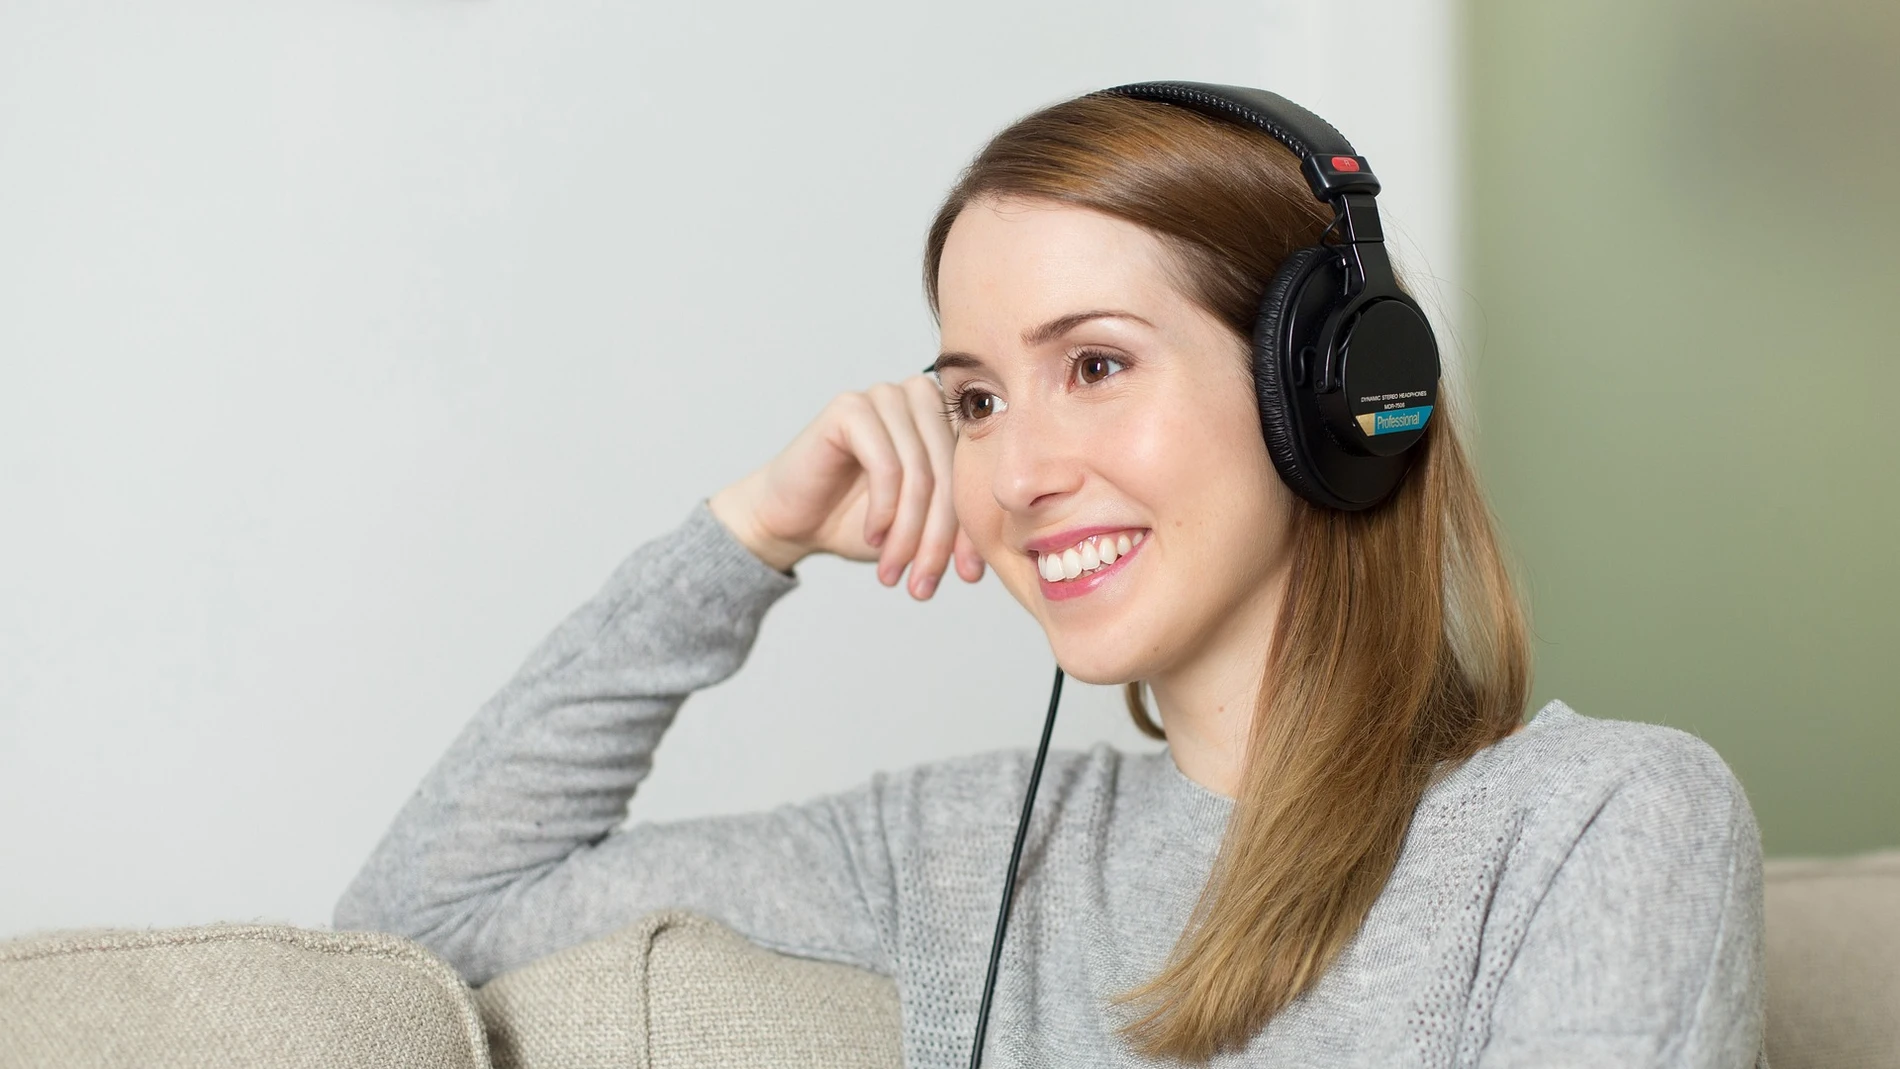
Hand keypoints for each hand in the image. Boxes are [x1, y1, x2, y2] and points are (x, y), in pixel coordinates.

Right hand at [708, 375, 985, 598]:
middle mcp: (918, 398)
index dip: (972, 529)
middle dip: (939, 537)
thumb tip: (996, 549)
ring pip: (920, 473)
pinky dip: (883, 510)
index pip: (974, 474)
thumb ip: (958, 525)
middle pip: (949, 473)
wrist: (792, 520)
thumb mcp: (920, 528)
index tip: (968, 577)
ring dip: (909, 532)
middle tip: (923, 583)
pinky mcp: (849, 408)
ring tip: (894, 571)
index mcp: (945, 419)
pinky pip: (886, 465)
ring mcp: (883, 397)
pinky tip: (873, 537)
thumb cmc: (857, 521)